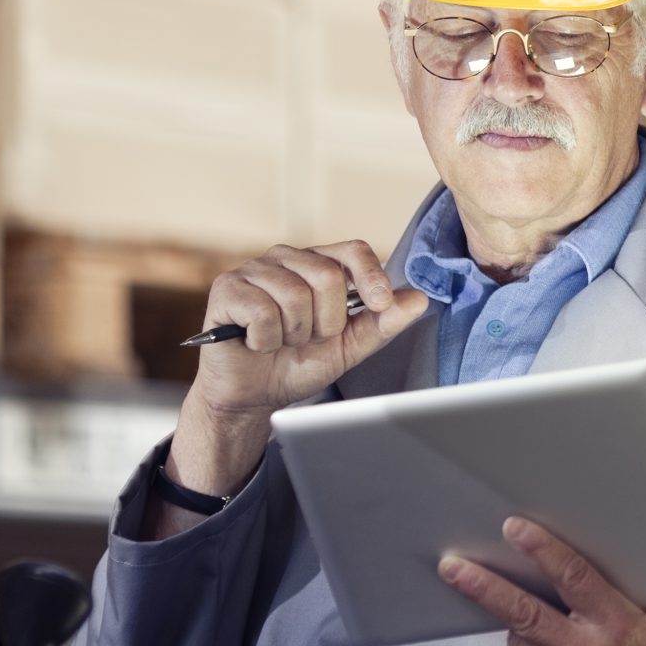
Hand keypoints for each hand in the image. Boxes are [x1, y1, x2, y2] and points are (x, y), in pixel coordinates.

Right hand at [167, 241, 429, 497]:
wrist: (253, 396)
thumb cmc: (298, 364)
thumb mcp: (350, 347)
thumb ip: (382, 323)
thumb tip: (418, 298)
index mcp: (318, 264)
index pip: (353, 250)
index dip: (371, 275)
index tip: (380, 304)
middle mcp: (286, 258)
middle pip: (327, 276)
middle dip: (326, 322)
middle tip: (308, 339)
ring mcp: (253, 269)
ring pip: (294, 295)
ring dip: (294, 334)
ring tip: (281, 342)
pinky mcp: (227, 288)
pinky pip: (262, 311)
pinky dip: (266, 338)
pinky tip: (256, 343)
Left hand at [438, 518, 645, 645]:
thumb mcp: (640, 620)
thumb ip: (600, 599)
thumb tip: (553, 567)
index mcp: (617, 622)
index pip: (573, 577)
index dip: (541, 549)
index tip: (513, 528)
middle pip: (525, 614)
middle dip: (484, 588)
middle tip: (453, 568)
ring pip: (519, 645)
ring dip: (525, 636)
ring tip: (555, 642)